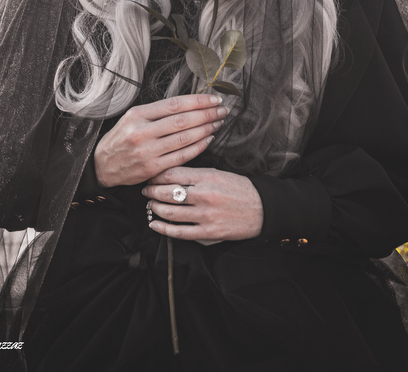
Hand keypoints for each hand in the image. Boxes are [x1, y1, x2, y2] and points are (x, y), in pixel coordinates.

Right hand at [94, 95, 227, 187]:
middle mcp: (142, 132)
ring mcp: (147, 151)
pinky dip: (198, 147)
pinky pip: (181, 157)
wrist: (102, 165)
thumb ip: (157, 112)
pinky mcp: (152, 169)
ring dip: (205, 129)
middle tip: (222, 110)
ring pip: (184, 138)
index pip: (174, 104)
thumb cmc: (121, 138)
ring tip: (218, 123)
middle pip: (182, 120)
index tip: (214, 99)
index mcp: (138, 114)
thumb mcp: (132, 117)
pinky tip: (208, 139)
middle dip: (206, 114)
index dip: (197, 101)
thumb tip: (188, 104)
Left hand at [142, 166, 263, 241]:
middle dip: (151, 191)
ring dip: (155, 208)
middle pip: (167, 193)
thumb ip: (194, 174)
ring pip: (170, 212)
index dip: (156, 175)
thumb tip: (169, 174)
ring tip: (150, 205)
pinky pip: (179, 233)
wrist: (261, 209)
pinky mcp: (208, 233)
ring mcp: (205, 216)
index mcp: (207, 176)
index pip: (172, 174)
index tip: (150, 176)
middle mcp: (204, 195)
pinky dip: (163, 229)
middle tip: (145, 190)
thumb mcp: (217, 173)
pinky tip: (155, 225)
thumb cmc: (239, 188)